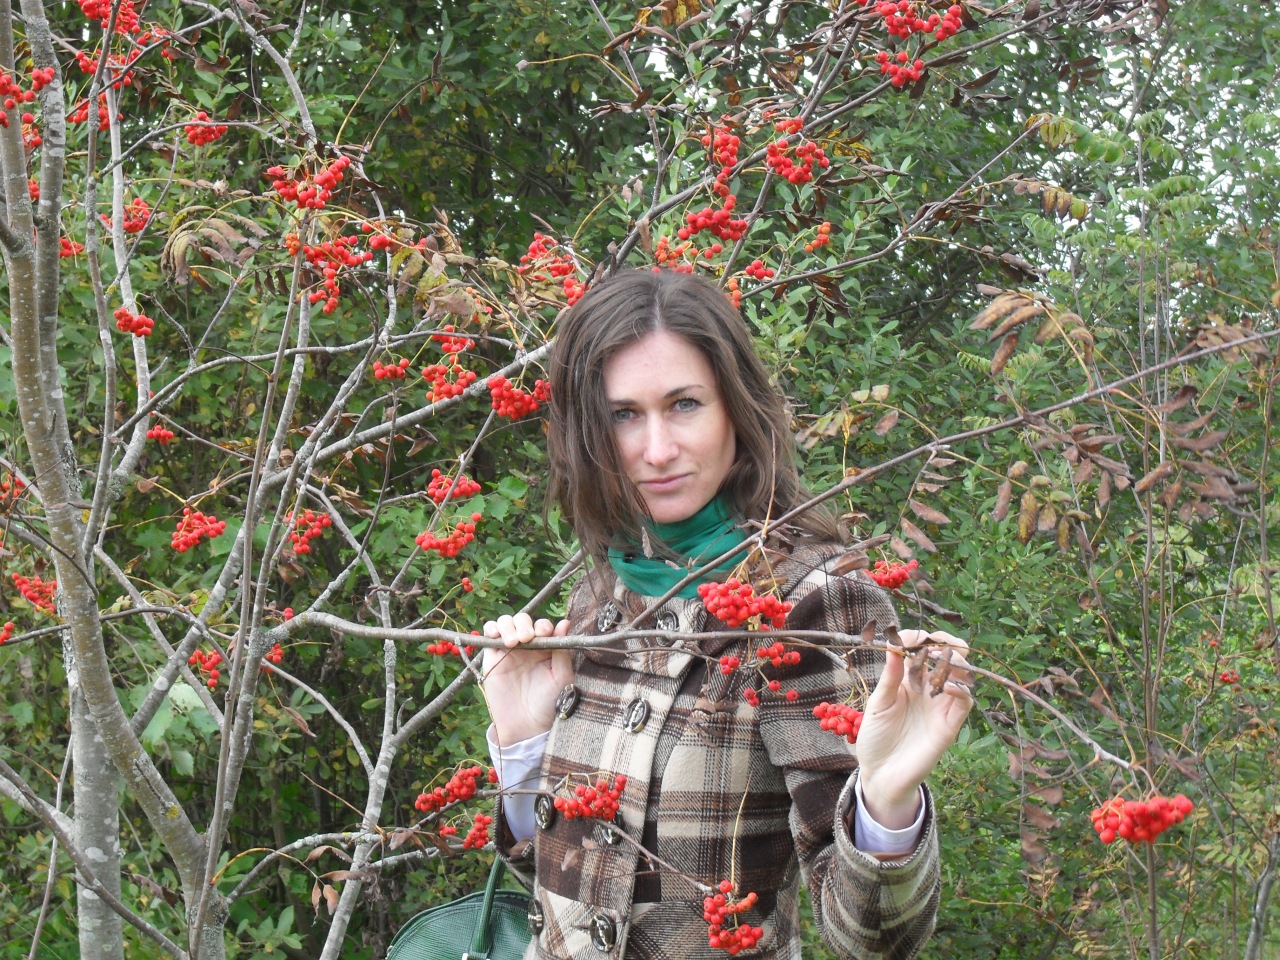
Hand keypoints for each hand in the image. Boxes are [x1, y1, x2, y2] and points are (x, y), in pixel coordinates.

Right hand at [481, 612, 574, 744]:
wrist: (526, 725)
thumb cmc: (549, 703)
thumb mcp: (561, 676)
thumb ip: (562, 649)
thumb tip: (565, 622)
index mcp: (546, 648)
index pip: (542, 626)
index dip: (542, 625)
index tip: (543, 633)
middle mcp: (527, 646)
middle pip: (523, 620)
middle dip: (524, 624)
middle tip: (527, 637)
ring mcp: (509, 650)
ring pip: (505, 623)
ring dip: (508, 626)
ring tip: (513, 642)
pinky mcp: (492, 658)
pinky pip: (488, 636)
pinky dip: (490, 629)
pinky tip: (496, 635)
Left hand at [855, 628, 973, 828]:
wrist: (882, 774)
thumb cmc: (876, 737)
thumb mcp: (878, 704)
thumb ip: (890, 677)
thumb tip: (894, 645)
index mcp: (908, 679)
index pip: (921, 649)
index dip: (918, 638)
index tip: (907, 636)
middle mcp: (927, 688)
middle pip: (947, 656)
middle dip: (945, 643)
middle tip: (937, 641)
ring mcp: (940, 705)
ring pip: (962, 675)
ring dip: (957, 663)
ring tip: (945, 658)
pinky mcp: (950, 724)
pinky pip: (964, 702)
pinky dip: (962, 689)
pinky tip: (949, 685)